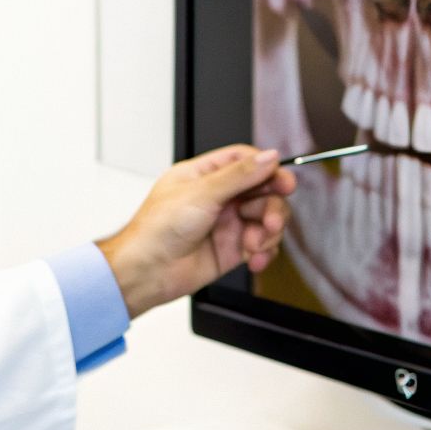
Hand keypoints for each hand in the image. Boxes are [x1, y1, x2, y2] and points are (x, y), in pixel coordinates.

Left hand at [96, 145, 295, 318]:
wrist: (147, 272)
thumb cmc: (157, 229)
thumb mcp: (201, 193)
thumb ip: (239, 175)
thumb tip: (268, 158)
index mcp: (204, 175)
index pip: (245, 161)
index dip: (267, 169)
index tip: (283, 181)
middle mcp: (217, 197)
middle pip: (262, 190)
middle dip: (272, 206)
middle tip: (271, 220)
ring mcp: (226, 223)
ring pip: (266, 218)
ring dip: (268, 232)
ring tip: (256, 243)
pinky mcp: (232, 249)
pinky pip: (262, 244)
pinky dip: (265, 251)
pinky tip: (256, 258)